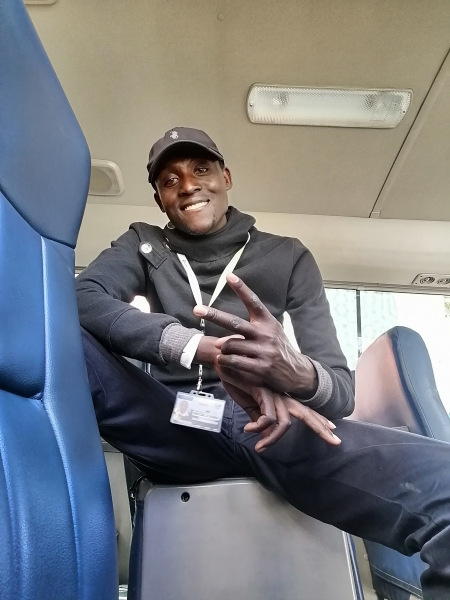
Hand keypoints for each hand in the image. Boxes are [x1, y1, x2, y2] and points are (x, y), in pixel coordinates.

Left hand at [193, 273, 317, 397]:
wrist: (297, 373)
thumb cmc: (278, 349)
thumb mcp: (272, 332)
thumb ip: (250, 330)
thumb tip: (221, 337)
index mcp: (267, 322)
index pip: (253, 301)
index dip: (241, 288)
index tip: (229, 276)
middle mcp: (265, 334)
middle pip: (234, 322)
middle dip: (214, 315)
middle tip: (196, 309)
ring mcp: (263, 351)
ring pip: (230, 344)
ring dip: (221, 347)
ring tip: (220, 349)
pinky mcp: (260, 367)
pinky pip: (233, 361)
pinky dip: (224, 361)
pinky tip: (222, 360)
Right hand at [215, 363, 339, 452]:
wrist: (224, 360)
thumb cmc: (237, 379)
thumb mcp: (249, 404)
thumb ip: (258, 418)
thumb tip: (264, 437)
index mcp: (280, 397)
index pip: (304, 410)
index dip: (319, 420)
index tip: (333, 430)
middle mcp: (280, 394)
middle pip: (306, 413)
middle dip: (321, 428)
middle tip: (336, 441)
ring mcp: (272, 391)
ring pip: (284, 422)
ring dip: (272, 439)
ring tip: (260, 448)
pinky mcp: (261, 390)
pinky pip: (267, 417)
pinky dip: (258, 427)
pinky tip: (248, 429)